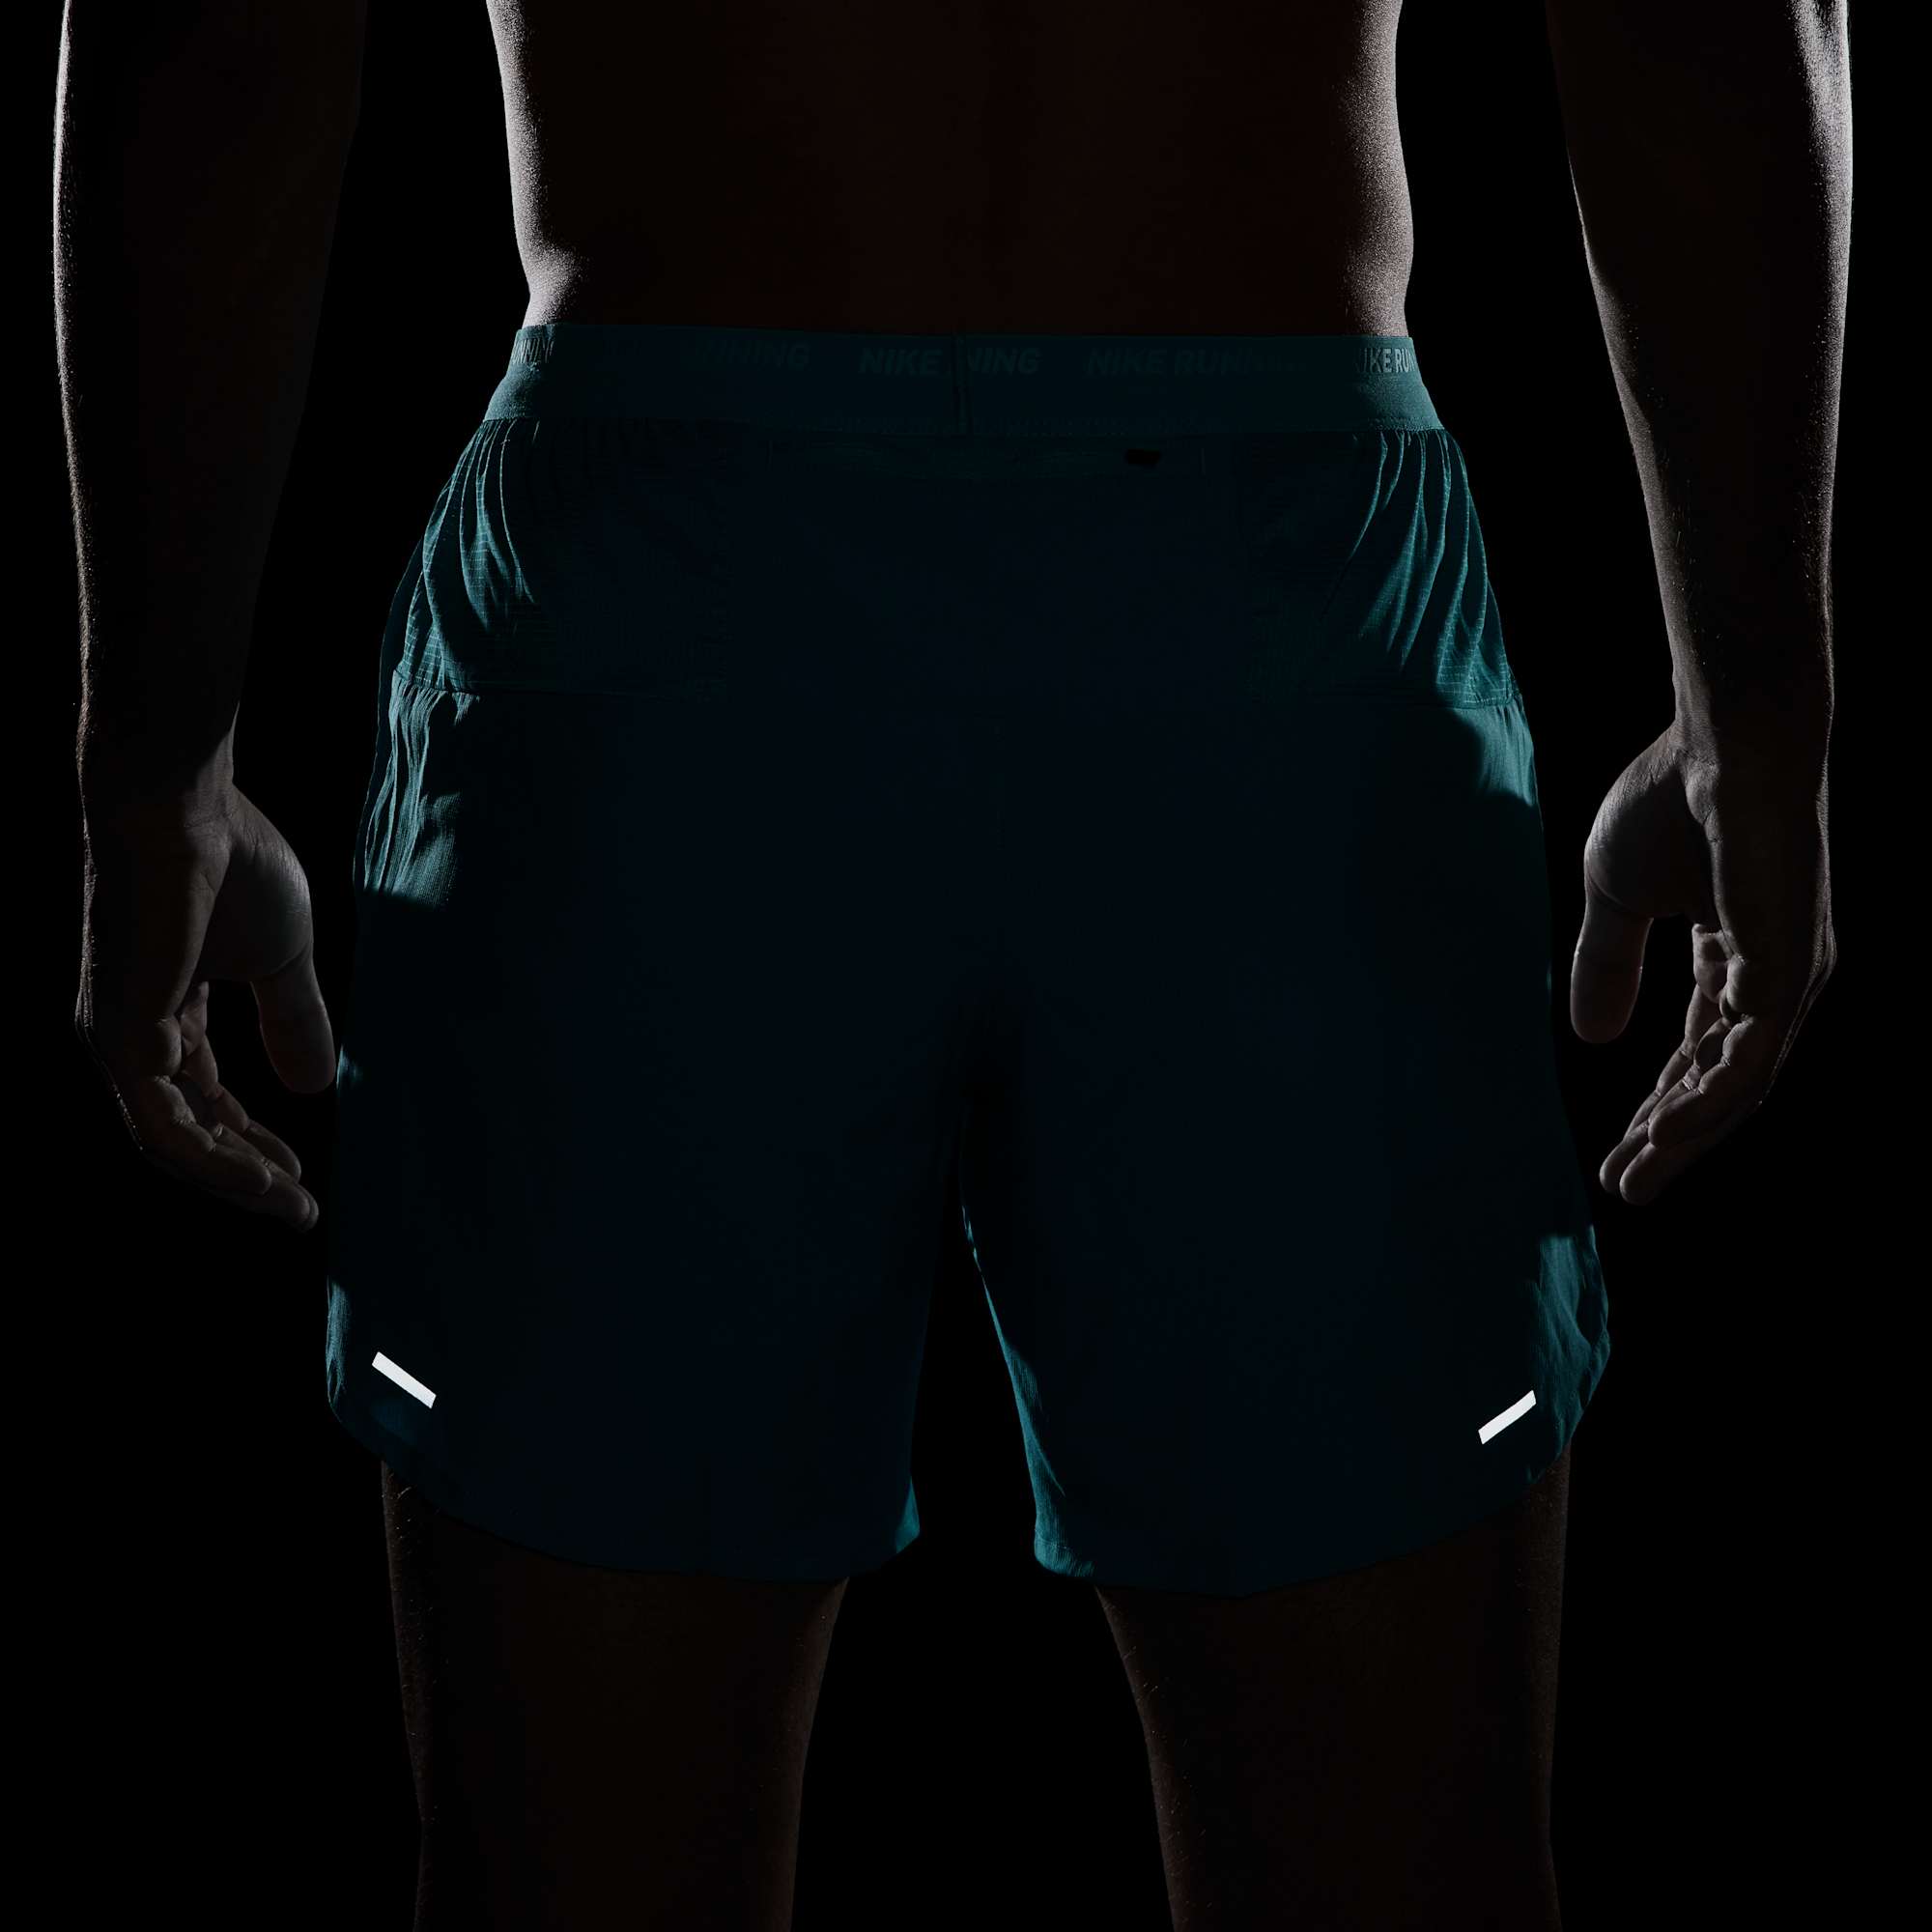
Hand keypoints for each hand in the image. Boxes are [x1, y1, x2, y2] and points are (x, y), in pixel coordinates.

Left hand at [75, 783, 335, 1230]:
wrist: (179, 808)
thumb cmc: (229, 863)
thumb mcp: (282, 957)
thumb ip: (294, 1019)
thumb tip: (316, 1087)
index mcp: (165, 1007)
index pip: (205, 1096)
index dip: (253, 1139)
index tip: (303, 1175)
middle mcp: (130, 1031)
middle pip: (188, 1127)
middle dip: (247, 1172)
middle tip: (300, 1210)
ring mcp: (118, 1037)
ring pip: (173, 1139)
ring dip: (235, 1178)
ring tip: (290, 1205)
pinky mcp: (118, 1036)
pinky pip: (164, 1123)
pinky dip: (213, 1158)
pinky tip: (260, 1177)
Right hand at [1568, 724, 1835, 1204]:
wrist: (1723, 747)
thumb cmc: (1672, 801)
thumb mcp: (1616, 897)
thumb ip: (1606, 964)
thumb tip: (1587, 1038)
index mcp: (1734, 954)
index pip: (1695, 1049)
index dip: (1655, 1103)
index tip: (1614, 1152)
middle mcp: (1772, 976)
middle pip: (1717, 1080)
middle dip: (1670, 1137)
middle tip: (1625, 1186)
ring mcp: (1787, 979)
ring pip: (1737, 1085)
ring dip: (1686, 1137)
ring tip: (1637, 1181)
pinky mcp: (1789, 973)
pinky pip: (1751, 1061)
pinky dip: (1709, 1104)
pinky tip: (1670, 1135)